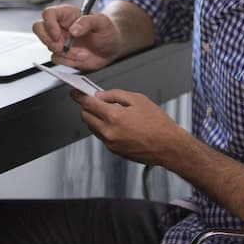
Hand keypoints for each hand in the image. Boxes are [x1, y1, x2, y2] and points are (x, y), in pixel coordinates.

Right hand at [32, 4, 121, 70]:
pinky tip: (81, 58)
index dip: (49, 24)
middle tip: (61, 46)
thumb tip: (73, 29)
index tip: (58, 34)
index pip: (48, 14)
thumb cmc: (107, 30)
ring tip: (83, 53)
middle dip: (48, 40)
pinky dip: (69, 62)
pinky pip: (57, 59)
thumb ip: (88, 21)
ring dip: (66, 54)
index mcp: (68, 14)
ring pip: (49, 47)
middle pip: (39, 28)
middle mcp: (61, 27)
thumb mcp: (102, 22)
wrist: (112, 48)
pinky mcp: (63, 55)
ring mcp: (61, 41)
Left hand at [71, 89, 189, 165]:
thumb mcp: (138, 99)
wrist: (169, 146)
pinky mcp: (115, 151)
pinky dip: (105, 128)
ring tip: (113, 113)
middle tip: (97, 101)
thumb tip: (101, 95)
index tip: (75, 93)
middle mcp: (109, 132)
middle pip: (86, 117)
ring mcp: (111, 144)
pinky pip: (102, 137)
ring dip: (96, 118)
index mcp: (114, 117)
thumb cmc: (158, 123)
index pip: (88, 104)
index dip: (80, 96)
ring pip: (93, 128)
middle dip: (88, 107)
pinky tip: (119, 124)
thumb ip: (115, 95)